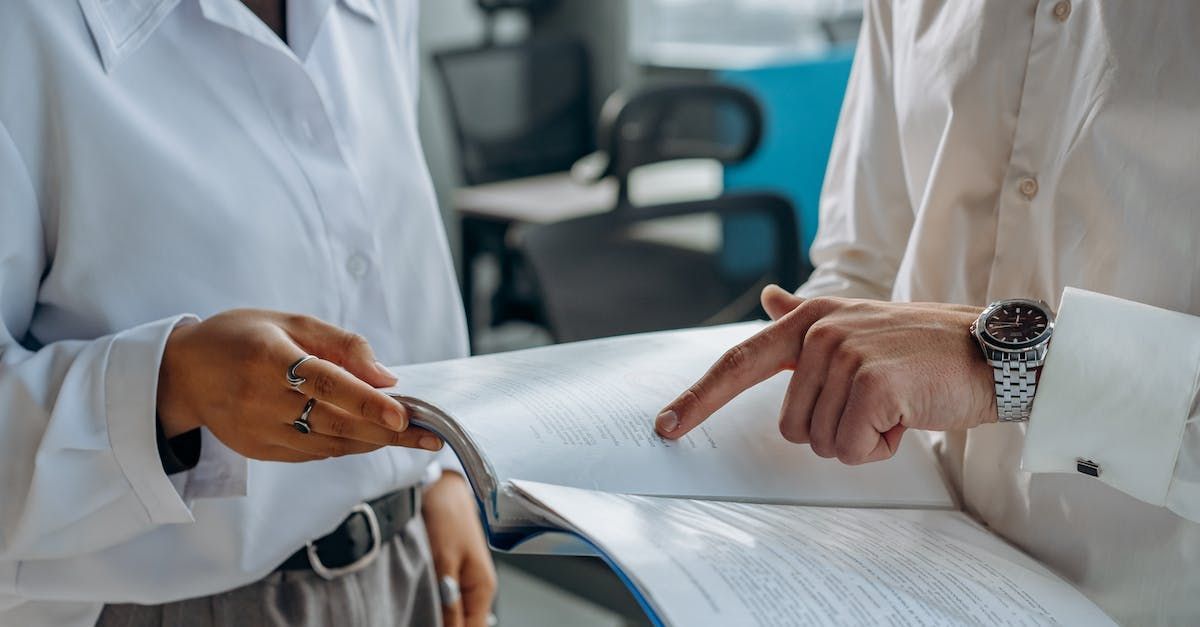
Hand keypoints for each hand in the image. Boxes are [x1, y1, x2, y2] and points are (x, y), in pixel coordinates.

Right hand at [157, 309, 443, 461]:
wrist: (182, 373)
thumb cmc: (241, 337)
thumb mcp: (289, 322)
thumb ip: (340, 345)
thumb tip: (385, 376)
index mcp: (268, 358)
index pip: (327, 384)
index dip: (367, 402)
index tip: (403, 414)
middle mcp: (260, 399)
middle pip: (335, 422)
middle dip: (387, 431)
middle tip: (428, 435)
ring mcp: (258, 430)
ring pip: (328, 443)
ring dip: (372, 442)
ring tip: (409, 436)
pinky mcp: (259, 450)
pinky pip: (313, 453)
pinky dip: (346, 446)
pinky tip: (370, 438)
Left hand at [423, 472, 496, 626]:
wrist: (442, 486)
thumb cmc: (447, 515)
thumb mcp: (445, 561)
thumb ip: (449, 601)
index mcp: (483, 588)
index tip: (424, 626)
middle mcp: (477, 587)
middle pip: (464, 624)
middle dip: (444, 625)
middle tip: (416, 618)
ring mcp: (464, 580)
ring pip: (453, 613)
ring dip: (437, 616)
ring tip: (415, 611)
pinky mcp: (451, 572)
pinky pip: (445, 600)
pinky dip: (433, 604)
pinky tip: (417, 601)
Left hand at [655, 285, 995, 464]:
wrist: (993, 352)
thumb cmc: (924, 349)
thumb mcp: (859, 323)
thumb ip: (806, 316)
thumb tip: (770, 297)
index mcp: (810, 320)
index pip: (739, 362)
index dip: (700, 397)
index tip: (667, 425)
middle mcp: (820, 333)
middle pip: (790, 426)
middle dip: (834, 430)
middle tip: (878, 404)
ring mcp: (845, 355)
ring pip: (819, 442)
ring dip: (860, 439)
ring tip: (895, 405)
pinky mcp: (872, 383)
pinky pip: (851, 449)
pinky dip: (881, 447)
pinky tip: (908, 415)